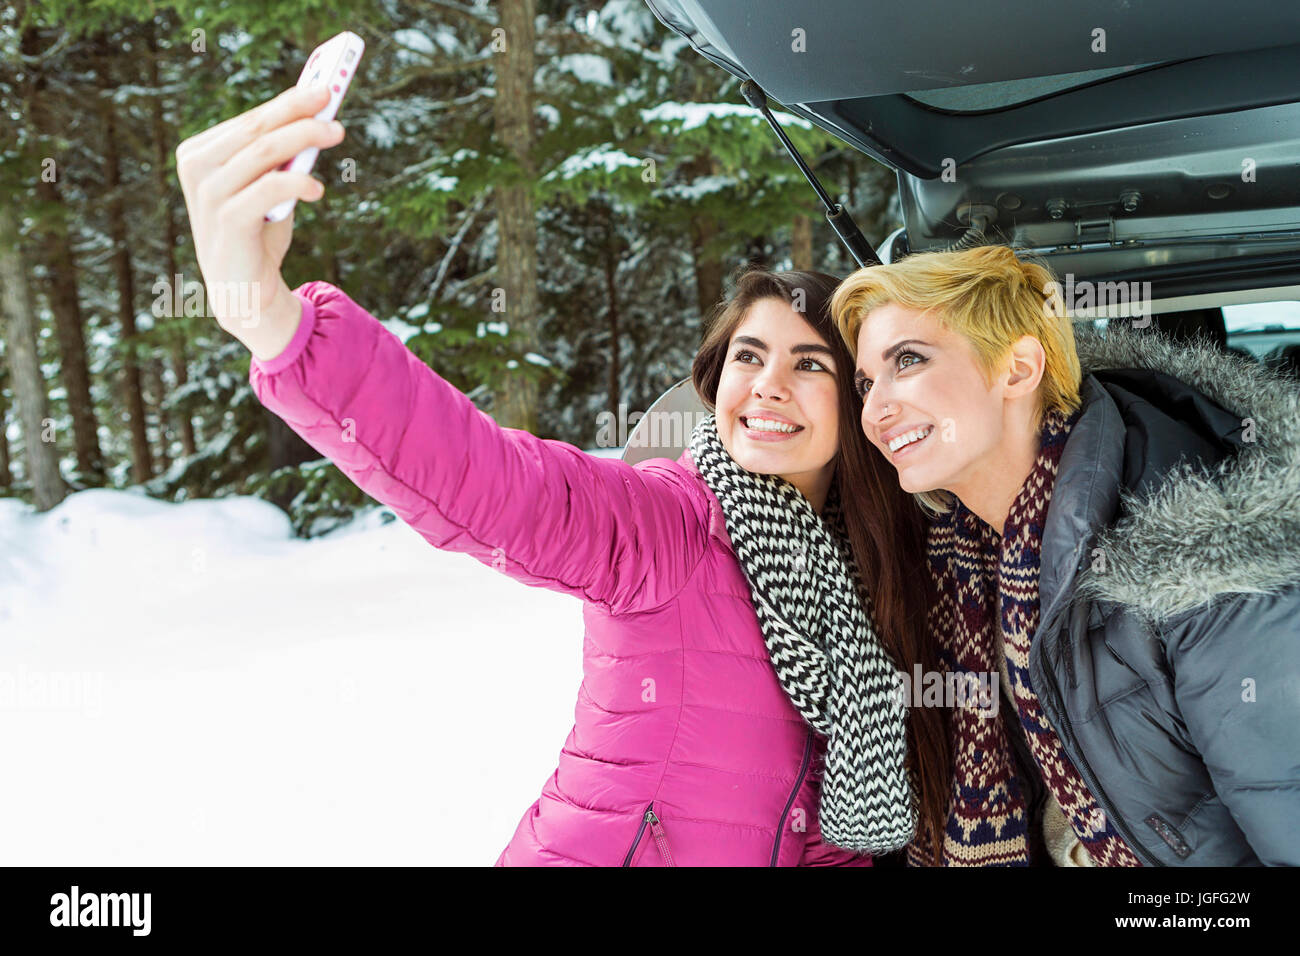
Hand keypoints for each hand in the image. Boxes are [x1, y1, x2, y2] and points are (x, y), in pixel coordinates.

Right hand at [175, 85, 344, 338]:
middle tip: (334, 103)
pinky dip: (297, 182)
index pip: (249, 120)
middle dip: (299, 112)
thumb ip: (280, 157)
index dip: (287, 102)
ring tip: (336, 133)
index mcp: (199, 154)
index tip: (323, 88)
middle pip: (255, 128)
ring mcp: (208, 194)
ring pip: (262, 152)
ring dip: (305, 137)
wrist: (244, 293)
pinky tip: (318, 187)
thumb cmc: (258, 234)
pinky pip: (268, 188)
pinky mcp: (227, 220)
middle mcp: (197, 168)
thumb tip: (316, 116)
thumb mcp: (267, 188)